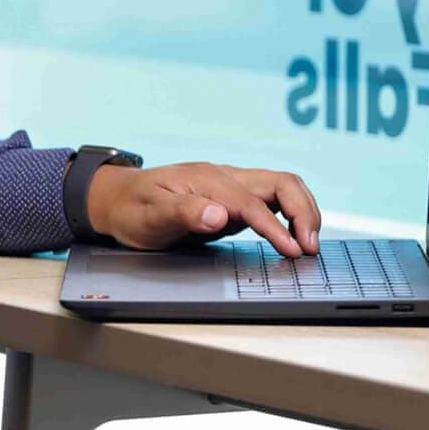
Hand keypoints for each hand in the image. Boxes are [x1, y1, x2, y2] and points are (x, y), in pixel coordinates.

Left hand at [86, 162, 320, 257]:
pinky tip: (295, 235)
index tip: (293, 252)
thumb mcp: (148, 216)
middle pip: (280, 183)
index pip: (252, 203)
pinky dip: (292, 214)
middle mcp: (224, 177)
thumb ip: (183, 213)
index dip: (276, 228)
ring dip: (303, 211)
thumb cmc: (131, 208)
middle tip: (310, 249)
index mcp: (206, 179)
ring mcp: (231, 187)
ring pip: (282, 187)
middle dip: (304, 212)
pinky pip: (273, 200)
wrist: (117, 199)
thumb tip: (219, 215)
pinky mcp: (233, 200)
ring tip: (309, 244)